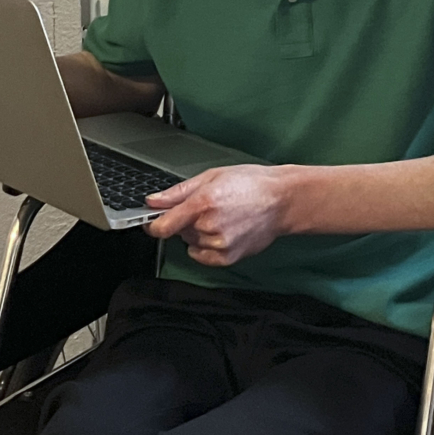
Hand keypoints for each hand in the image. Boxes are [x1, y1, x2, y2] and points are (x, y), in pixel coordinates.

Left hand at [145, 164, 289, 265]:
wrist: (281, 200)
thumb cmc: (251, 183)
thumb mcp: (212, 176)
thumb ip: (178, 191)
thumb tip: (153, 201)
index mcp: (203, 202)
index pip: (163, 225)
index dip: (153, 224)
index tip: (152, 221)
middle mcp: (209, 226)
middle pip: (178, 231)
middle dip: (185, 220)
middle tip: (207, 207)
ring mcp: (219, 244)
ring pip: (191, 242)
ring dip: (198, 232)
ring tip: (222, 217)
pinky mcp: (228, 258)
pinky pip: (202, 256)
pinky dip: (205, 246)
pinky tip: (223, 231)